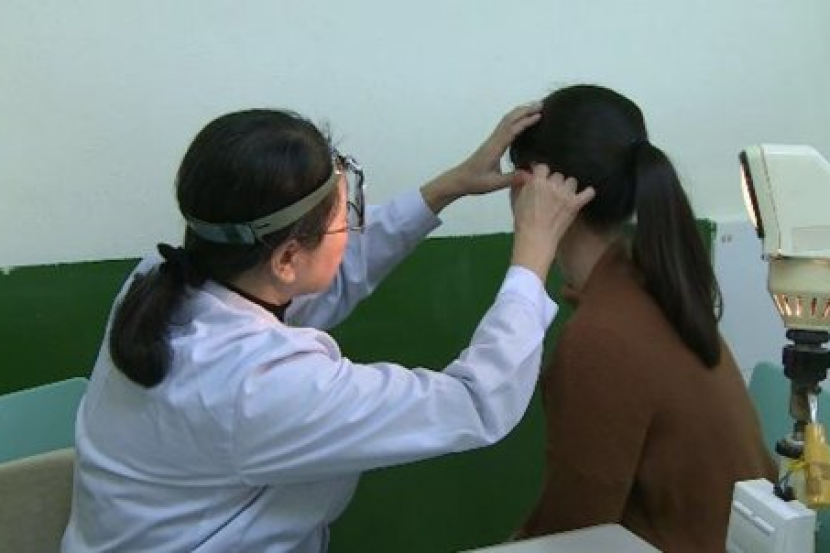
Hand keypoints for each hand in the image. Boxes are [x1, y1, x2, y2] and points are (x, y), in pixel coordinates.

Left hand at [420, 102, 541, 212]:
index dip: (525, 122)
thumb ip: (512, 178)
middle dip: (524, 110)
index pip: (511, 130)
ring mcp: (492, 140)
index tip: (538, 115)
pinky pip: (504, 125)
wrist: (459, 180)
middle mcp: (493, 141)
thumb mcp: (494, 183)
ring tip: (534, 107)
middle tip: (541, 104)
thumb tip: (531, 174)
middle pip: (509, 119)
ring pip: (506, 120)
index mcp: (494, 148)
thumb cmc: (474, 182)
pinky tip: (521, 119)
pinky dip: (514, 118)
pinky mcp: (491, 143)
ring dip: (520, 111)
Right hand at [510, 164, 594, 281]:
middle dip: (554, 182)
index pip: (543, 167)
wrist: (535, 239)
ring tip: (563, 196)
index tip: (541, 177)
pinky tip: (584, 194)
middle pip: (558, 175)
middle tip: (550, 193)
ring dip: (567, 187)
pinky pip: (588, 193)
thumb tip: (522, 172)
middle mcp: (553, 186)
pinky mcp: (575, 204)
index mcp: (537, 182)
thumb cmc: (523, 222)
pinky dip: (587, 192)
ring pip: (571, 181)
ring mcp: (566, 195)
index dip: (542, 172)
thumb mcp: (515, 199)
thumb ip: (519, 183)